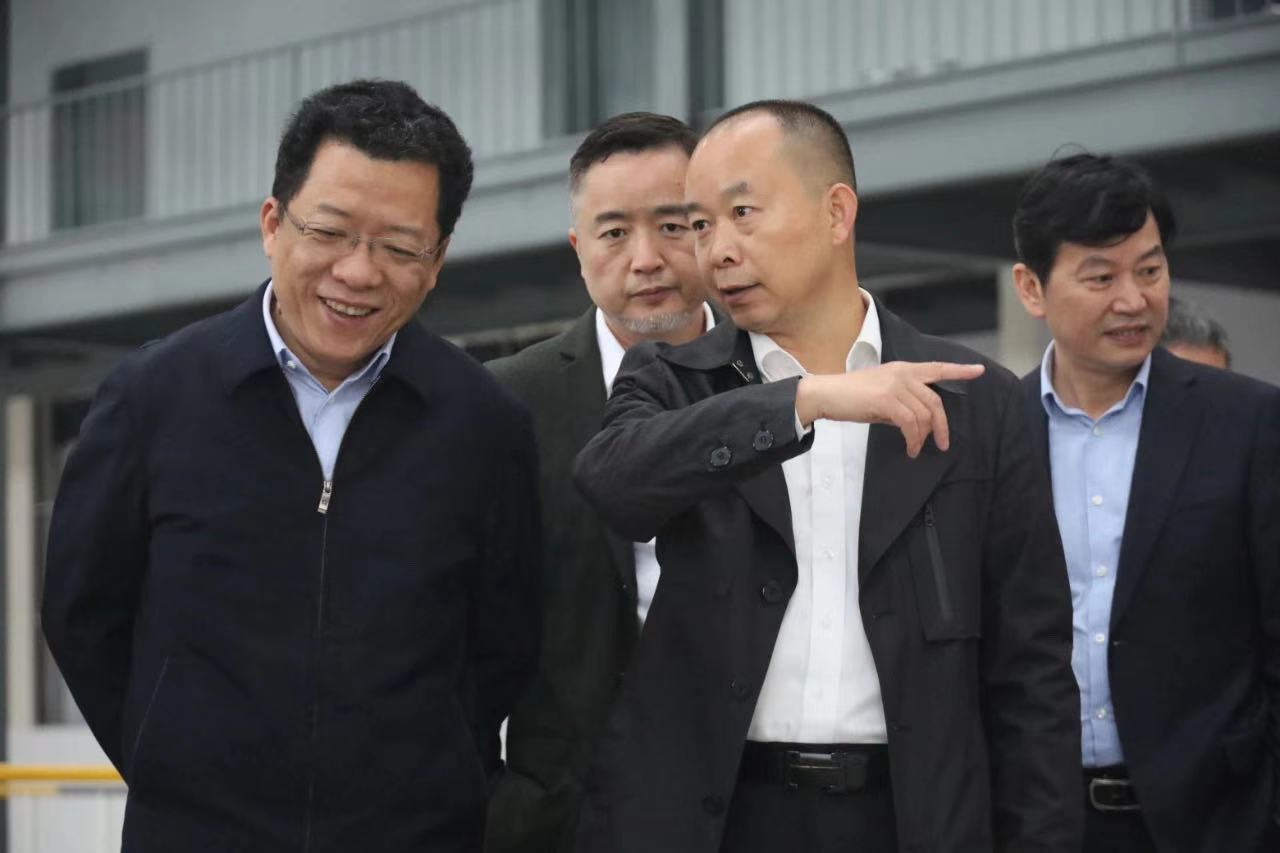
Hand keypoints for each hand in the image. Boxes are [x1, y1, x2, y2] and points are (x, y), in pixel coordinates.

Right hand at [795, 361, 985, 456]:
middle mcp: (902, 374)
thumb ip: (901, 403)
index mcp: (902, 369)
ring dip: (922, 437)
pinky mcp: (886, 400)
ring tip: (915, 449)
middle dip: (942, 426)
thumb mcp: (880, 395)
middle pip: (934, 401)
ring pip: (923, 415)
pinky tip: (909, 448)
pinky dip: (913, 439)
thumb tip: (914, 423)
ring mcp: (895, 386)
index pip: (937, 368)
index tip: (979, 371)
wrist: (826, 394)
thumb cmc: (850, 397)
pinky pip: (910, 423)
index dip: (960, 371)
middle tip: (942, 444)